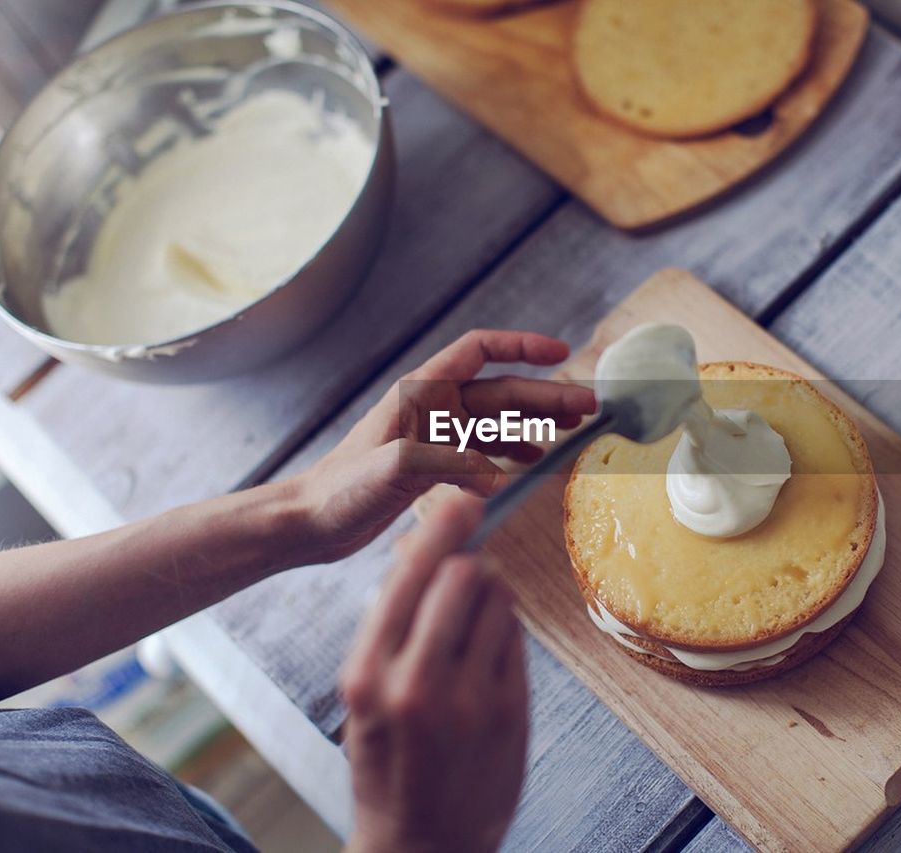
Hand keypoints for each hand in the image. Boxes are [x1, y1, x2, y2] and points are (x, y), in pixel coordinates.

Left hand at [289, 330, 595, 562]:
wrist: (309, 523)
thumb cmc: (340, 490)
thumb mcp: (393, 469)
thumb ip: (446, 462)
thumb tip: (495, 474)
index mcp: (422, 393)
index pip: (480, 350)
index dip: (523, 346)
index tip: (563, 352)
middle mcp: (431, 409)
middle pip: (501, 391)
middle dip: (547, 396)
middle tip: (591, 407)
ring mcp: (432, 437)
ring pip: (496, 423)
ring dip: (534, 426)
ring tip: (571, 435)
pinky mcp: (430, 466)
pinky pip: (480, 455)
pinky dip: (506, 459)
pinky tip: (527, 469)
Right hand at [341, 497, 527, 852]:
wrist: (422, 845)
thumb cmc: (388, 761)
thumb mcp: (366, 694)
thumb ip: (388, 624)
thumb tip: (411, 548)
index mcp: (367, 676)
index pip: (407, 579)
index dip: (438, 531)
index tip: (458, 498)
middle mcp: (416, 685)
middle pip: (462, 577)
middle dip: (468, 560)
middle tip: (468, 562)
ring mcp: (468, 700)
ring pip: (497, 601)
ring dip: (491, 593)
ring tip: (473, 618)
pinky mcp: (509, 712)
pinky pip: (516, 637)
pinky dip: (505, 628)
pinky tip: (488, 649)